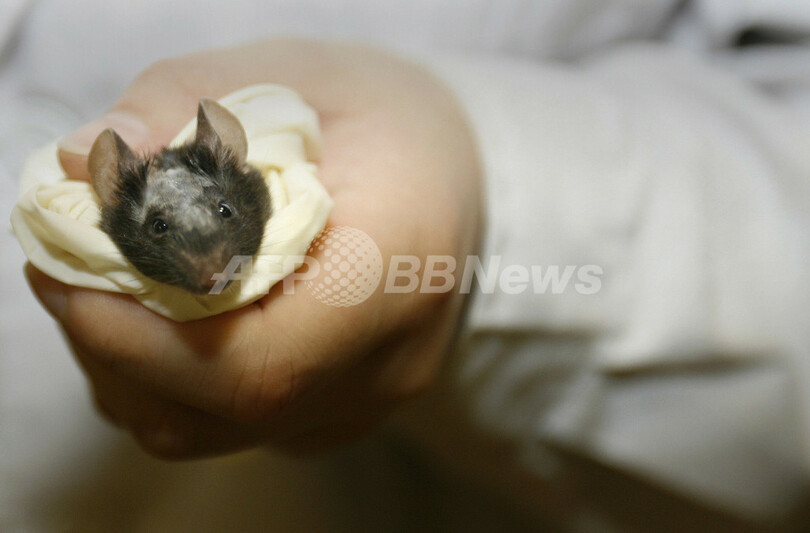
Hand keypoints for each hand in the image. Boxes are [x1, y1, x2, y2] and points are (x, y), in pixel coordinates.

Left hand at [27, 39, 481, 458]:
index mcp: (397, 263)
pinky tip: (167, 317)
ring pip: (211, 431)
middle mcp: (390, 358)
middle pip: (218, 409)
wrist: (463, 175)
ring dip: (131, 368)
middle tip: (68, 266)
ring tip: (110, 287)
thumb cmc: (383, 115)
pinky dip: (172, 381)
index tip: (65, 272)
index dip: (137, 338)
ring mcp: (368, 398)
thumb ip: (182, 105)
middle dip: (112, 346)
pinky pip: (233, 425)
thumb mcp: (290, 74)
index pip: (255, 361)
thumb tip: (74, 167)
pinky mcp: (344, 411)